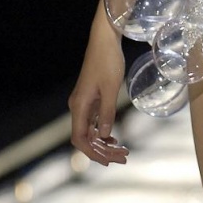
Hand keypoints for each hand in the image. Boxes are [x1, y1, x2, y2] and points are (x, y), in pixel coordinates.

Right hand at [69, 30, 129, 166]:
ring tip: (123, 151)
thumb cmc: (108, 62)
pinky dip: (104, 132)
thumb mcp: (110, 89)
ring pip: (91, 131)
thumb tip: (105, 136)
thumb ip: (107, 113)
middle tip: (124, 158)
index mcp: (79, 106)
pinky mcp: (90, 98)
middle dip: (103, 151)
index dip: (93, 153)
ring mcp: (84, 103)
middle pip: (86, 138)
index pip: (80, 139)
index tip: (109, 161)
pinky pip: (94, 122)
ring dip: (105, 143)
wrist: (104, 40)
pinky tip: (114, 139)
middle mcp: (77, 107)